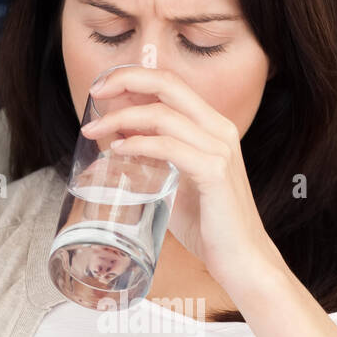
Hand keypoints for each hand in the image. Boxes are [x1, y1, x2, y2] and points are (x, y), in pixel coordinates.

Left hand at [80, 65, 283, 301]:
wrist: (242, 258)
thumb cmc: (210, 225)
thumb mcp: (178, 183)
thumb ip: (156, 161)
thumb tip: (119, 147)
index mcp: (214, 127)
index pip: (172, 84)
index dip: (134, 78)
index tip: (103, 90)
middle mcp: (220, 130)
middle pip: (168, 84)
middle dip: (125, 81)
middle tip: (94, 94)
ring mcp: (220, 149)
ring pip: (163, 115)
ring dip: (122, 118)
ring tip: (95, 130)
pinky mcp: (214, 172)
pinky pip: (169, 147)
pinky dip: (139, 144)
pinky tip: (119, 150)